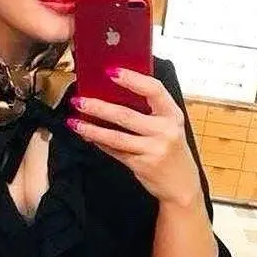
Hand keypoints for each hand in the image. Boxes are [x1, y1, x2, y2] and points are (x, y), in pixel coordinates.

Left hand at [67, 68, 201, 206]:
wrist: (181, 184)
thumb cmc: (172, 150)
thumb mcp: (168, 126)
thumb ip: (149, 111)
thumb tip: (112, 94)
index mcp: (172, 114)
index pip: (154, 89)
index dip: (132, 79)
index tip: (110, 72)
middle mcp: (165, 131)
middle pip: (126, 115)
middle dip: (98, 107)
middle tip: (80, 101)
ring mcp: (154, 150)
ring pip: (116, 137)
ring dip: (92, 129)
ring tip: (75, 122)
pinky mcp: (142, 165)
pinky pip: (115, 151)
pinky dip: (100, 143)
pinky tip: (88, 137)